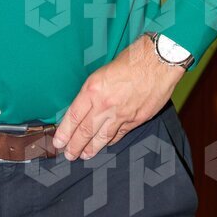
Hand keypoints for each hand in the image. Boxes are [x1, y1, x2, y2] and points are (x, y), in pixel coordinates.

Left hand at [51, 34, 186, 160]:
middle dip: (75, 146)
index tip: (58, 142)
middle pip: (85, 131)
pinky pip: (119, 134)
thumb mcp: (103, 72)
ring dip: (92, 148)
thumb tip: (84, 107)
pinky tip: (106, 144)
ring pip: (102, 137)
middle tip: (69, 155)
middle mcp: (105, 105)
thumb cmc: (131, 60)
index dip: (64, 132)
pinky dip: (111, 141)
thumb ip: (93, 91)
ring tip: (84, 155)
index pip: (73, 116)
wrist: (158, 62)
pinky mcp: (136, 119)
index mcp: (93, 90)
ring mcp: (121, 114)